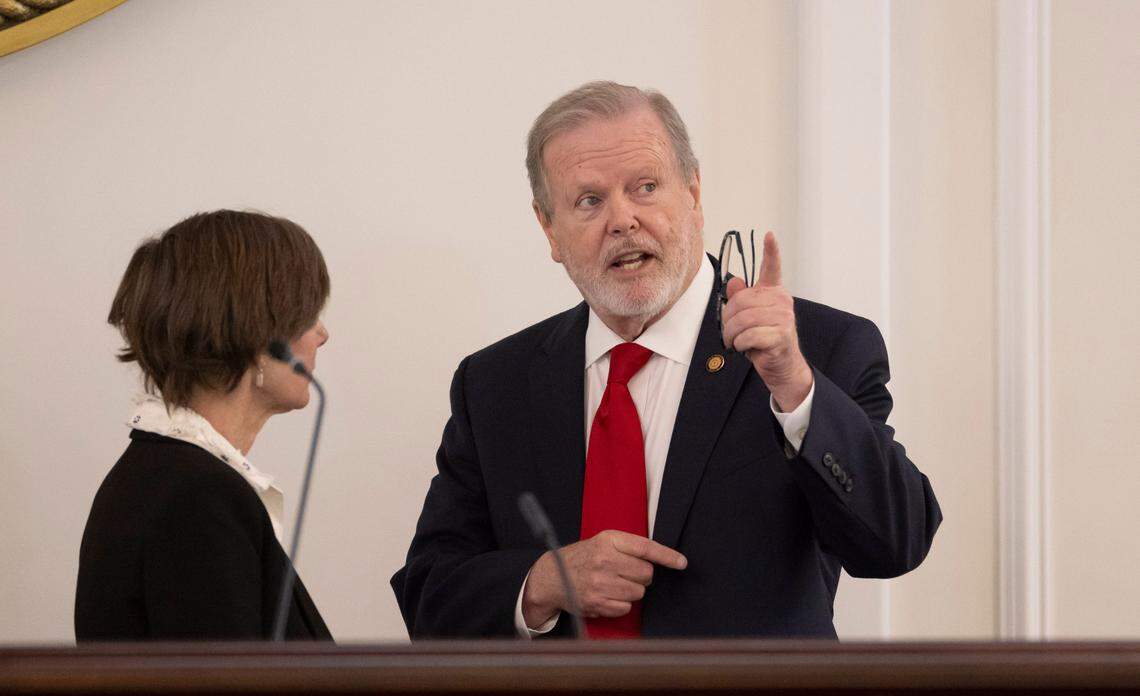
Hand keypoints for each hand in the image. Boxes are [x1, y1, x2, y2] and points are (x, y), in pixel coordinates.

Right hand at [521, 530, 686, 627]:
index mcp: (608, 540)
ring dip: (632, 590)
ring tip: (615, 583)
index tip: (682, 562)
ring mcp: (600, 583)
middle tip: (625, 572)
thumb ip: (629, 546)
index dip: (667, 556)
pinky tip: (607, 595)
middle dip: (642, 575)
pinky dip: (621, 603)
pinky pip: (626, 607)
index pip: (645, 547)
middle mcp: (604, 560)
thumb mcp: (603, 541)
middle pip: (647, 573)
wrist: (552, 576)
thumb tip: (661, 559)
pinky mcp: (597, 602)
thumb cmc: (584, 556)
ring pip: (639, 592)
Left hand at [721, 231, 812, 410]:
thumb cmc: (764, 341)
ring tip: (735, 342)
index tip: (769, 235)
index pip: (773, 267)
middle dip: (728, 320)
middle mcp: (781, 301)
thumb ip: (742, 300)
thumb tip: (734, 281)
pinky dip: (740, 344)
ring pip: (742, 319)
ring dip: (731, 335)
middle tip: (729, 333)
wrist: (782, 367)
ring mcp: (784, 317)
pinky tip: (745, 348)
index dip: (771, 251)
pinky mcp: (781, 335)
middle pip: (740, 301)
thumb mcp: (749, 319)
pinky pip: (748, 335)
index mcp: (773, 293)